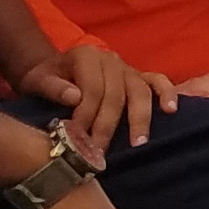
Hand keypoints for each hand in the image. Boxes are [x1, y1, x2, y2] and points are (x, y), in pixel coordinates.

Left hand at [20, 43, 178, 161]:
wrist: (54, 70)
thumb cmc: (45, 79)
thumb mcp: (37, 80)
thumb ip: (52, 87)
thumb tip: (74, 97)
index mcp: (86, 56)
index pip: (92, 89)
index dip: (87, 115)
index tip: (79, 139)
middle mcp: (110, 59)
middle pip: (116, 94)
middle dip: (108, 125)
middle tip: (101, 151)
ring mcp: (128, 68)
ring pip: (139, 91)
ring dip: (139, 118)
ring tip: (138, 143)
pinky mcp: (139, 77)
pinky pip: (158, 81)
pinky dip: (167, 93)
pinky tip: (171, 110)